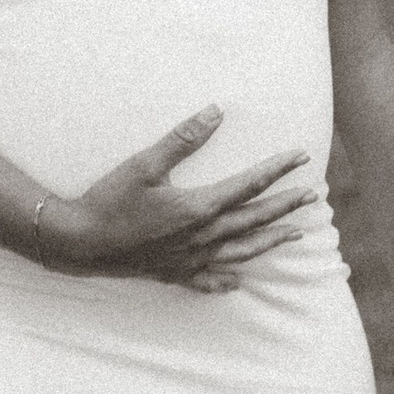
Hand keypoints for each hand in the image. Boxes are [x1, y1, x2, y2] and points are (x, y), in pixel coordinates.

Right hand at [36, 107, 318, 289]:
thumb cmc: (110, 199)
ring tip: (295, 234)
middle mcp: (201, 238)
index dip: (277, 168)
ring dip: (270, 241)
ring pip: (241, 253)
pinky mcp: (172, 273)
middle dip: (285, 206)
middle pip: (253, 220)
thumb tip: (216, 111)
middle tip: (313, 196)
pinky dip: (226, 279)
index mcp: (198, 208)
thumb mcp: (146, 163)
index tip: (301, 156)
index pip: (248, 185)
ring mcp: (188, 260)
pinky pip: (207, 279)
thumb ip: (183, 138)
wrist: (79, 243)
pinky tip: (238, 282)